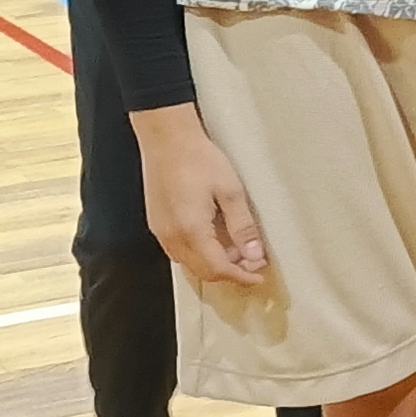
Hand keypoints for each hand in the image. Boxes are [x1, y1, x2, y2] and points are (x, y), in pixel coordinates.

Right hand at [131, 105, 268, 283]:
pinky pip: (179, 252)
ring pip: (190, 264)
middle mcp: (172, 237)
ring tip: (237, 251)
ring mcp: (161, 232)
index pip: (218, 269)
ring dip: (214, 265)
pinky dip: (199, 254)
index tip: (258, 276)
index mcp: (191, 231)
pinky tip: (215, 240)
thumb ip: (243, 227)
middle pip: (203, 272)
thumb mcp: (230, 191)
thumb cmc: (198, 158)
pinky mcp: (157, 224)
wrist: (167, 139)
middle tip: (252, 263)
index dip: (241, 277)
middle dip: (229, 273)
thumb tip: (254, 255)